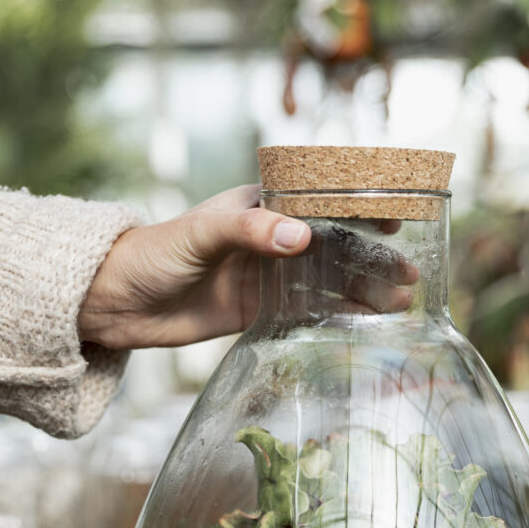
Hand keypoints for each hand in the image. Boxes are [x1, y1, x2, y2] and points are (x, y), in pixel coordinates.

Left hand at [78, 185, 419, 348]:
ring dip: (363, 291)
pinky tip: (364, 324)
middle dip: (372, 259)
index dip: (361, 209)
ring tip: (398, 304)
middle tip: (408, 275)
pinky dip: (337, 317)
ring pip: (328, 282)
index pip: (322, 203)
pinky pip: (308, 312)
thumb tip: (300, 237)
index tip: (395, 220)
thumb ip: (248, 231)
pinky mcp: (261, 310)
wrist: (120, 303)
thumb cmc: (156, 254)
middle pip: (334, 247)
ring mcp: (269, 276)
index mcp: (262, 207)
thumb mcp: (201, 234)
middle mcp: (272, 239)